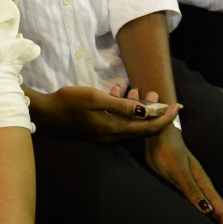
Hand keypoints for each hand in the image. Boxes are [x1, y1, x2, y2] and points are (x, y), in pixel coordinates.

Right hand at [32, 83, 180, 143]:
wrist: (44, 112)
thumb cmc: (68, 102)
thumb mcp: (95, 98)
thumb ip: (121, 105)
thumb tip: (147, 110)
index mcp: (113, 129)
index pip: (147, 127)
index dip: (165, 117)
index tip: (178, 106)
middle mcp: (112, 136)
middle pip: (141, 127)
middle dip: (153, 111)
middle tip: (158, 94)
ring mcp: (104, 134)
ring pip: (129, 122)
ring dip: (136, 107)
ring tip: (138, 88)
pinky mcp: (97, 129)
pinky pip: (117, 120)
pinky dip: (122, 107)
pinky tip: (118, 89)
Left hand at [143, 129, 222, 223]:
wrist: (159, 137)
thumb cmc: (169, 152)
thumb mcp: (179, 172)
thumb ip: (191, 190)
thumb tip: (208, 211)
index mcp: (205, 186)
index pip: (222, 213)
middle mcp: (202, 189)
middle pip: (218, 215)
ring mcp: (192, 189)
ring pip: (208, 213)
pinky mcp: (182, 188)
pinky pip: (195, 208)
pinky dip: (199, 220)